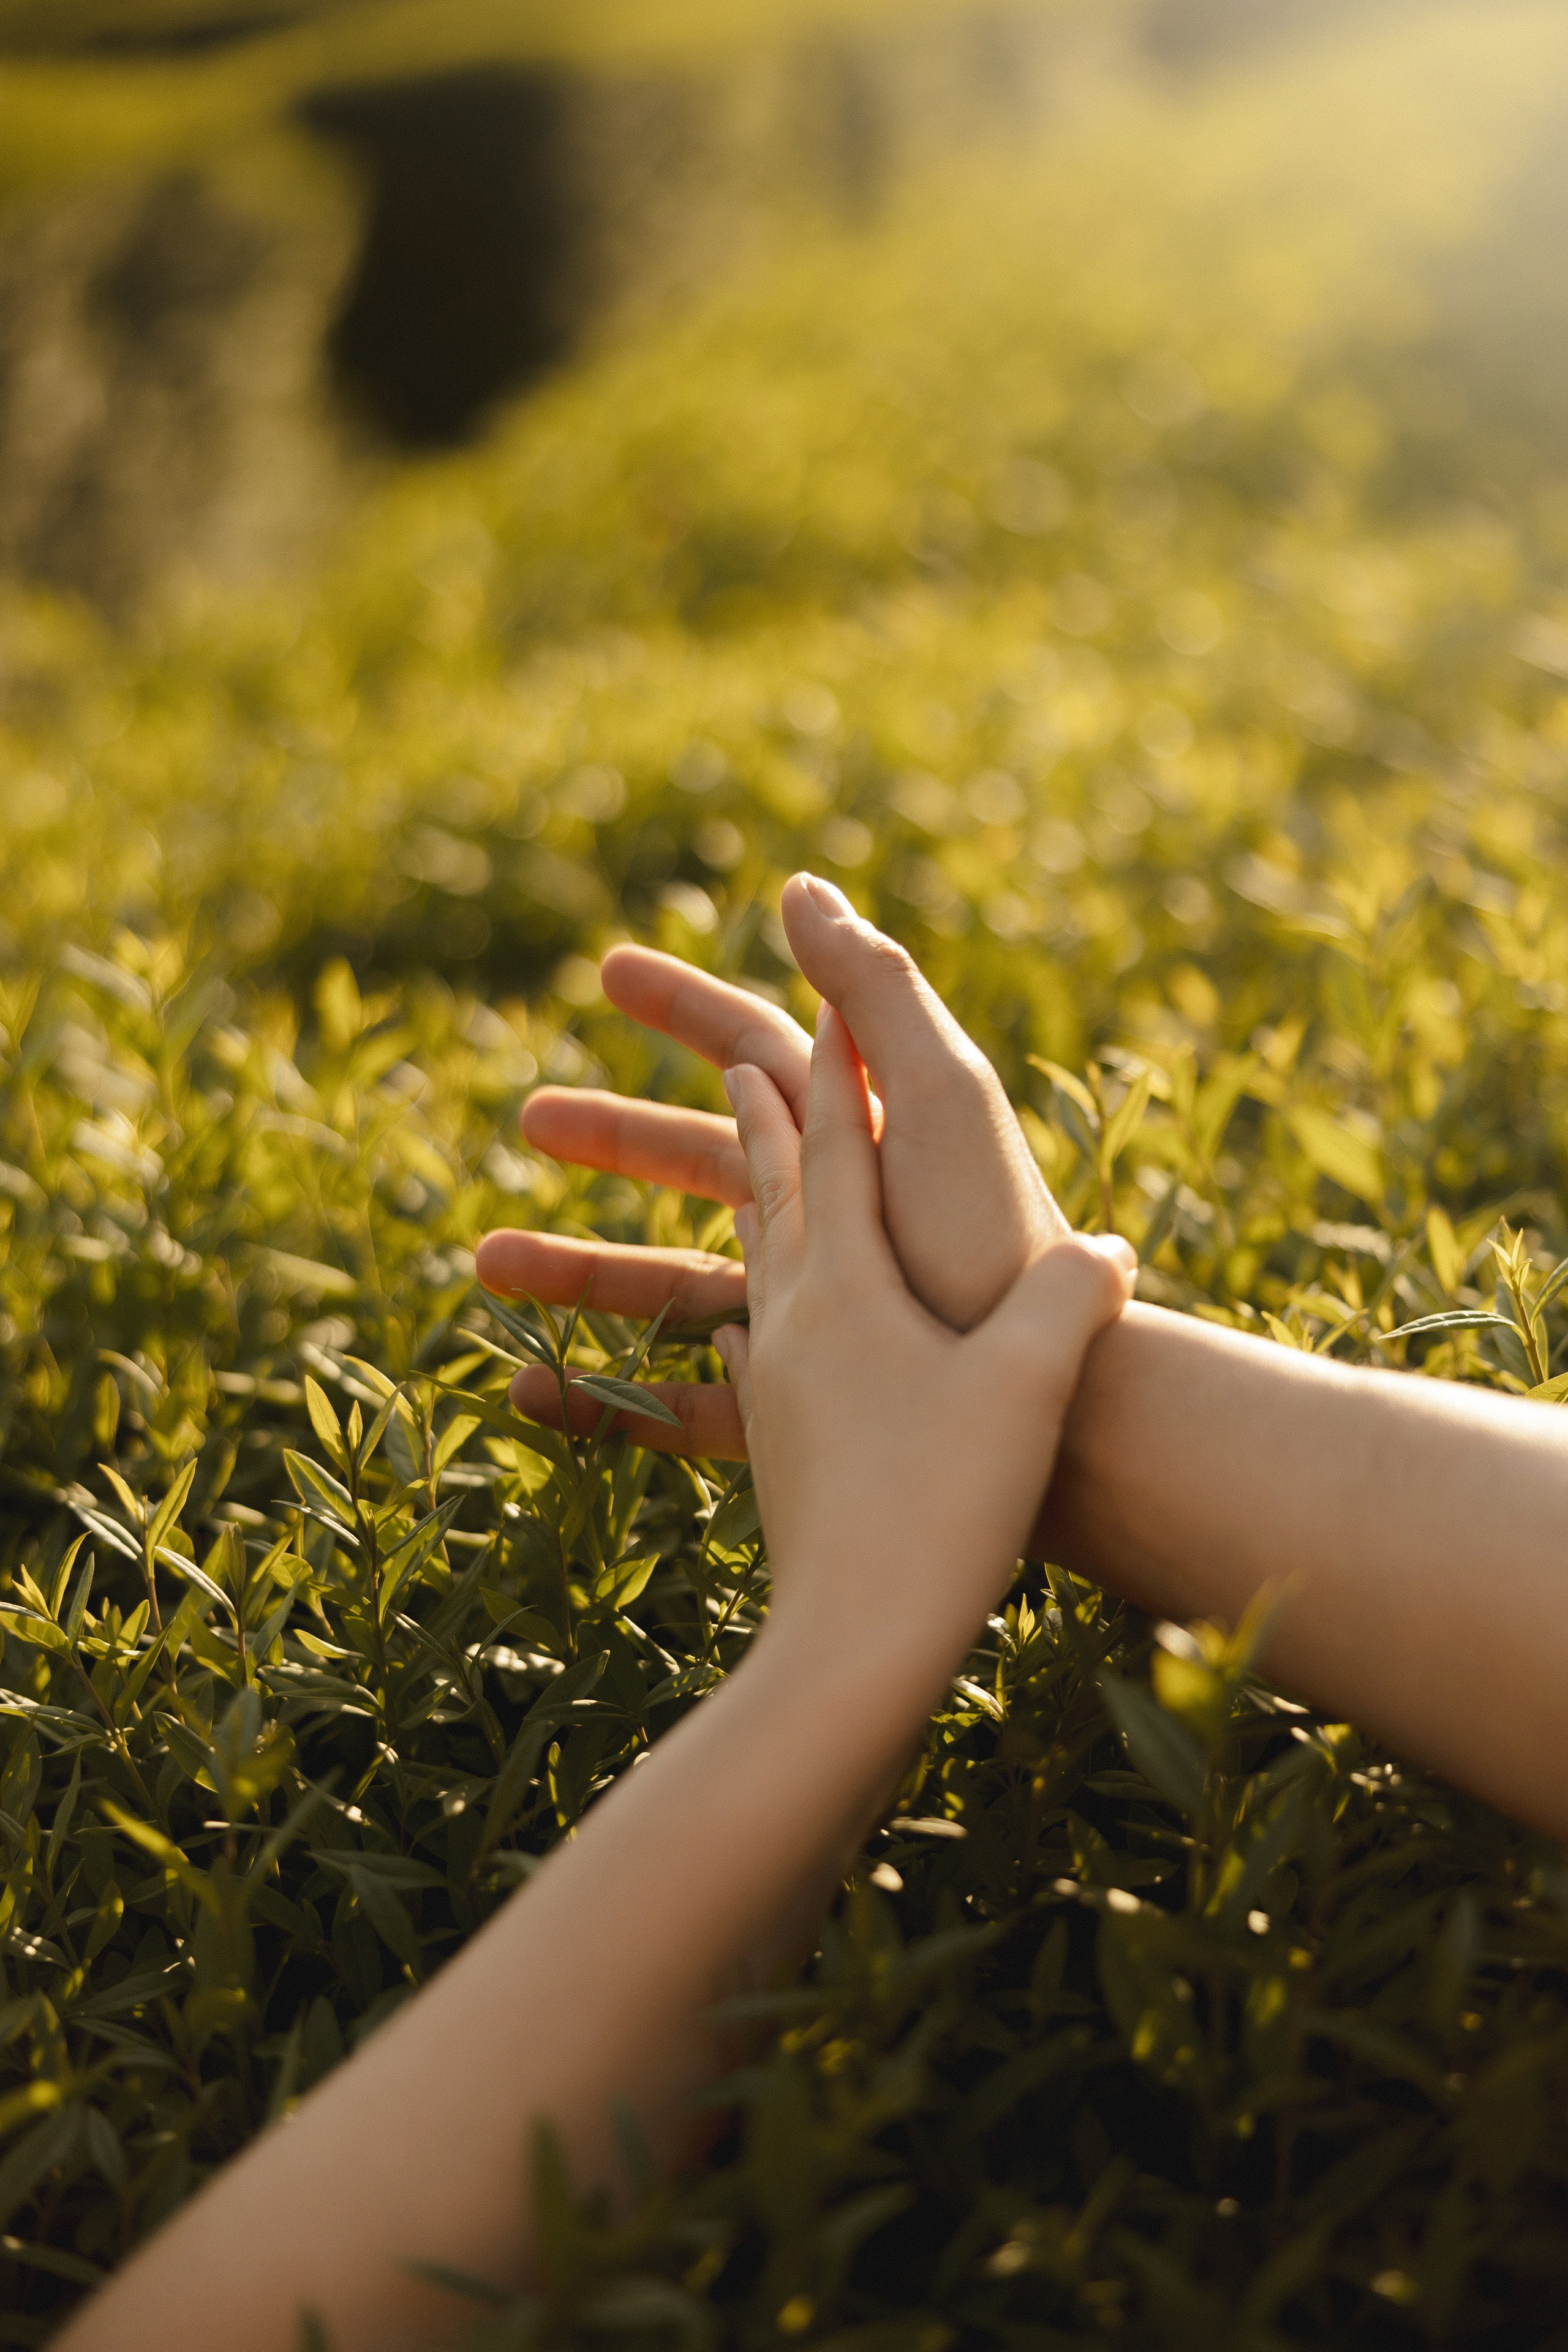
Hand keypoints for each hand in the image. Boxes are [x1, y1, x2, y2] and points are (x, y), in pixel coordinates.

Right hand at [474, 876, 1062, 1453]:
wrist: (1069, 1412)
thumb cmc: (1000, 1249)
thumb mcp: (942, 1098)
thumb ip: (874, 993)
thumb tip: (798, 883)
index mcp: (862, 1139)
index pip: (757, 1050)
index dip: (684, 1003)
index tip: (603, 969)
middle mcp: (834, 1223)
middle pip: (697, 1160)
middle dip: (612, 1134)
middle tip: (522, 1115)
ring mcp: (814, 1319)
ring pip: (669, 1282)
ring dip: (576, 1269)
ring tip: (482, 1263)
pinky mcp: (804, 1412)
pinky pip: (681, 1404)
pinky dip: (605, 1397)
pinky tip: (530, 1392)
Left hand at [719, 1003, 1132, 1681]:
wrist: (854, 1642)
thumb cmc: (947, 1505)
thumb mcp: (1030, 1385)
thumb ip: (1072, 1298)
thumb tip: (1112, 1245)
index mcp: (850, 1287)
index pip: (840, 1151)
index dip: (838, 1076)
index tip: (827, 1007)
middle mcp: (795, 1324)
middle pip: (770, 1196)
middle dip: (762, 1120)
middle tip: (737, 1059)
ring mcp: (775, 1390)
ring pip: (753, 1272)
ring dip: (749, 1208)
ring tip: (740, 1178)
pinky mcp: (776, 1451)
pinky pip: (755, 1355)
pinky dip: (754, 1315)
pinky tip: (750, 1332)